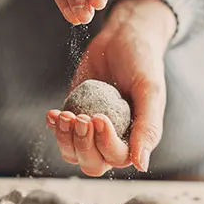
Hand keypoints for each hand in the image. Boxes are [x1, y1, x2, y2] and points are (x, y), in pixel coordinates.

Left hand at [46, 0, 175, 175]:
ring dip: (65, 139)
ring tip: (65, 115)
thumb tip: (142, 165)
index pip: (117, 157)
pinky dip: (55, 127)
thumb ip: (148, 128)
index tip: (98, 116)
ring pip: (73, 154)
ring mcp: (92, 131)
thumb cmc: (142, 63)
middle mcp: (114, 139)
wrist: (123, 38)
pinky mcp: (76, 116)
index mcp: (136, 138)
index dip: (104, 143)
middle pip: (93, 163)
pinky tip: (53, 113)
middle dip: (82, 144)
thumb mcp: (150, 91)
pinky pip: (61, 135)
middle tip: (82, 117)